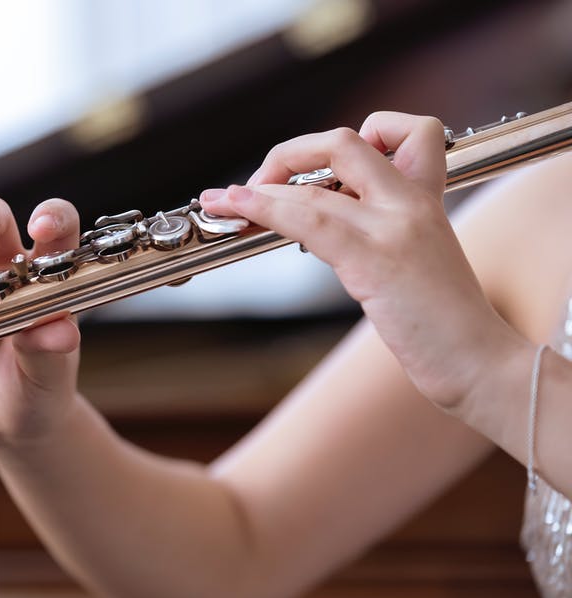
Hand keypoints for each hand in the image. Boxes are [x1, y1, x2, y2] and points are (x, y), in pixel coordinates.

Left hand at [198, 112, 519, 413]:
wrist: (479, 363)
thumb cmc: (443, 323)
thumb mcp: (416, 260)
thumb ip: (379, 231)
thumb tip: (323, 223)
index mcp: (427, 197)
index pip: (406, 130)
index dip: (357, 135)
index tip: (317, 169)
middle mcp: (413, 202)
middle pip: (344, 142)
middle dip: (288, 155)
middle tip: (256, 186)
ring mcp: (395, 227)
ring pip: (314, 183)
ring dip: (256, 189)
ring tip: (222, 200)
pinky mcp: (375, 259)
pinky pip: (308, 219)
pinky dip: (263, 209)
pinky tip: (237, 210)